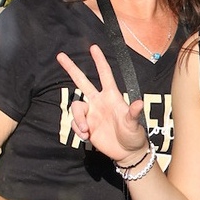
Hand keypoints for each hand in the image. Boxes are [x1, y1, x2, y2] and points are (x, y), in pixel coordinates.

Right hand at [56, 46, 150, 165]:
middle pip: (82, 81)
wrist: (126, 152)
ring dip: (77, 119)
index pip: (104, 74)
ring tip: (86, 131)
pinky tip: (86, 137)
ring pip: (76, 107)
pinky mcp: (86, 126)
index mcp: (111, 96)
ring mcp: (91, 113)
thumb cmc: (133, 134)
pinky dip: (77, 130)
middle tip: (60, 55)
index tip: (93, 47)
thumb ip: (133, 113)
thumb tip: (139, 103)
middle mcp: (99, 101)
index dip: (99, 60)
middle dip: (71, 68)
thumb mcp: (134, 124)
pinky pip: (75, 123)